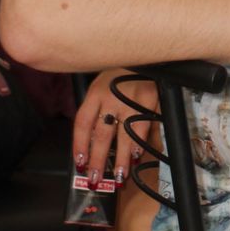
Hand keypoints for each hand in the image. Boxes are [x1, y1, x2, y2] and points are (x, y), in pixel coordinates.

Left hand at [72, 68, 158, 189]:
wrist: (145, 51)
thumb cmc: (121, 72)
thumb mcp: (103, 83)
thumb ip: (97, 107)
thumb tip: (90, 142)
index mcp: (95, 92)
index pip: (83, 122)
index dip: (79, 145)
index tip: (80, 164)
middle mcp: (111, 96)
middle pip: (101, 134)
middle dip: (98, 160)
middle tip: (95, 179)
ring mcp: (131, 99)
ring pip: (123, 135)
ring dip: (120, 158)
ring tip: (118, 177)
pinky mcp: (149, 100)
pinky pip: (143, 127)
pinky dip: (140, 144)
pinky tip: (136, 157)